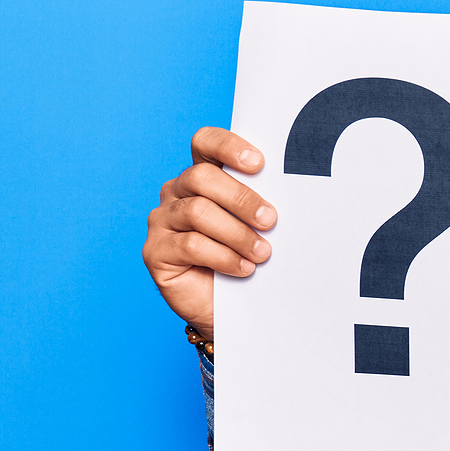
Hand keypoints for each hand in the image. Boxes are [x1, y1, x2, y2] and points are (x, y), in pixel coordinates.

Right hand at [143, 127, 275, 340]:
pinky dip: (223, 256)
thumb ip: (263, 202)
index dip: (229, 147)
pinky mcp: (155, 251)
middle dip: (242, 198)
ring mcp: (162, 220)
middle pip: (201, 177)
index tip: (259, 164)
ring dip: (237, 233)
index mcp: (203, 175)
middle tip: (270, 220)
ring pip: (197, 211)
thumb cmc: (250, 257)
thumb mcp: (259, 225)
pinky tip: (243, 268)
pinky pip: (189, 244)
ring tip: (262, 253)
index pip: (205, 142)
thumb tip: (294, 186)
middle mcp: (177, 192)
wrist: (233, 307)